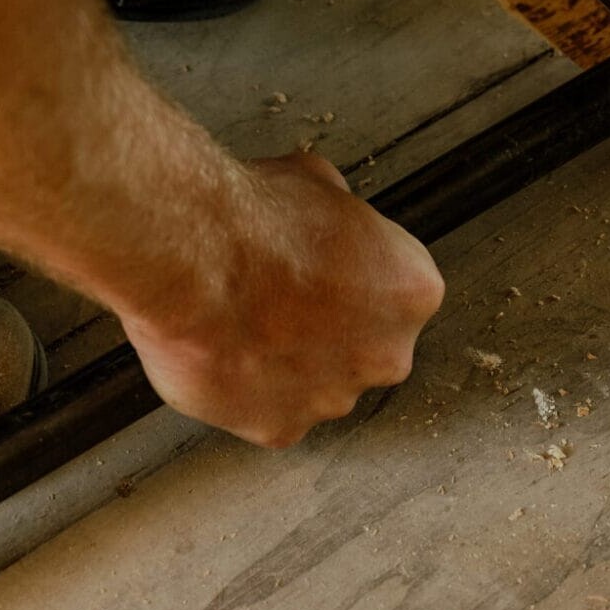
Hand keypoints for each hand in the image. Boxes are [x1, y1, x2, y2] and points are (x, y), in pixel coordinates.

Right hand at [122, 151, 444, 448]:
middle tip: (288, 293)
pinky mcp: (281, 428)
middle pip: (367, 342)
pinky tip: (230, 350)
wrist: (197, 262)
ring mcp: (335, 397)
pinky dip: (252, 388)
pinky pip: (273, 410)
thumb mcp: (320, 181)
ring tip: (249, 318)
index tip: (329, 263)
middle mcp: (387, 354)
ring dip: (293, 359)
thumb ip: (341, 218)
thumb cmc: (258, 222)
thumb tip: (326, 220)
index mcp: (412, 290)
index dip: (358, 272)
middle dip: (333, 324)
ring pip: (320, 381)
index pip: (399, 288)